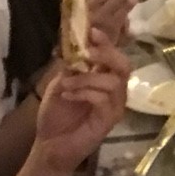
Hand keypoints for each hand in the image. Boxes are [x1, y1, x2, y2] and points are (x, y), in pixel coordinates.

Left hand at [33, 29, 128, 173]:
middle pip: (124, 65)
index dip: (109, 40)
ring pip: (113, 82)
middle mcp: (115, 90)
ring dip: (87, 78)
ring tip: (66, 84)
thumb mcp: (61, 82)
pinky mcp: (110, 121)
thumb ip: (71, 65)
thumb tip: (75, 43)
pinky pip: (104, 100)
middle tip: (87, 52)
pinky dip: (84, 93)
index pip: (115, 54)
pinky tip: (67, 96)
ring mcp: (115, 106)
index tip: (93, 30)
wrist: (50, 145)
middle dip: (107, 54)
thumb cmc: (57, 114)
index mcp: (104, 77)